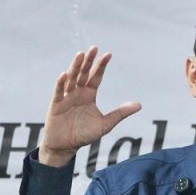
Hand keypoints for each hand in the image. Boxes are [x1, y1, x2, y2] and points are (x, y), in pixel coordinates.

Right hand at [40, 46, 141, 166]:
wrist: (66, 146)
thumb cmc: (84, 134)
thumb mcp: (105, 124)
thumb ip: (120, 113)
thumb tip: (139, 105)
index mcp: (89, 95)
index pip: (96, 77)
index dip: (101, 66)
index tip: (108, 54)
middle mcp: (77, 93)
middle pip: (83, 74)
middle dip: (88, 61)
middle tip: (94, 48)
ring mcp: (66, 97)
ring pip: (71, 79)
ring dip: (75, 67)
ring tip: (80, 55)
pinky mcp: (56, 105)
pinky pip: (58, 92)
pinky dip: (61, 84)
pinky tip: (64, 75)